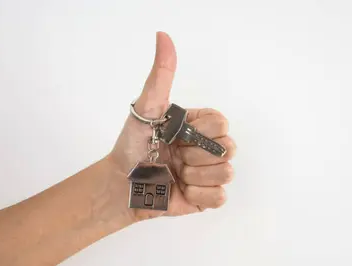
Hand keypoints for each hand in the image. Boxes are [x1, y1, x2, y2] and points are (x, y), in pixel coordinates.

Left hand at [107, 32, 235, 220]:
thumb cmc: (133, 144)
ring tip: (175, 173)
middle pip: (229, 147)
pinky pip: (219, 196)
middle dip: (196, 154)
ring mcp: (208, 173)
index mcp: (197, 126)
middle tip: (174, 155)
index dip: (201, 130)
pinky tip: (179, 189)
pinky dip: (196, 194)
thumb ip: (160, 76)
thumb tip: (163, 36)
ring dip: (195, 175)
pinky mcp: (206, 197)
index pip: (222, 122)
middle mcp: (206, 148)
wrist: (121, 182)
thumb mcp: (146, 108)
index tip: (177, 134)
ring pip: (226, 172)